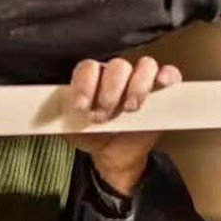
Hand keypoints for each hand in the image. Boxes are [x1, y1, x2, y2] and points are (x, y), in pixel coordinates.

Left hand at [65, 57, 181, 194]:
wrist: (114, 154)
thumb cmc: (93, 135)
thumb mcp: (71, 128)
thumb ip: (62, 116)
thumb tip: (50, 111)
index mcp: (94, 79)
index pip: (89, 68)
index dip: (85, 85)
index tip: (81, 106)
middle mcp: (117, 75)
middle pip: (118, 66)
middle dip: (110, 92)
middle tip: (104, 114)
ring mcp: (141, 80)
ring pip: (145, 65)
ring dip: (137, 86)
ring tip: (130, 108)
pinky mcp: (161, 90)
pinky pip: (170, 73)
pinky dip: (166, 75)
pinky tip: (160, 84)